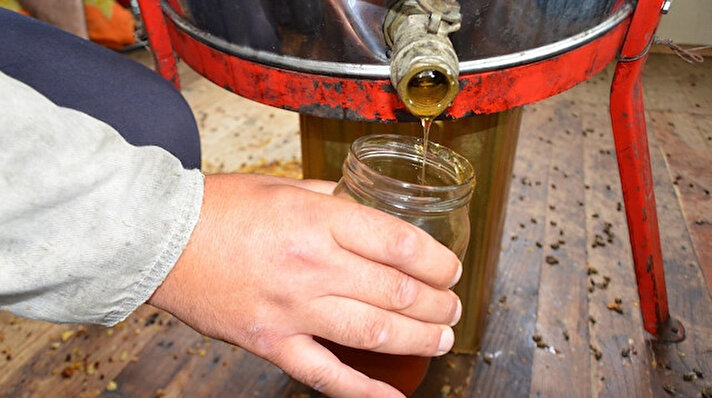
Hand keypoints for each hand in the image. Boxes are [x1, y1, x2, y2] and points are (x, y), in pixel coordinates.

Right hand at [148, 173, 461, 396]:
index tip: (450, 269)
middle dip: (438, 303)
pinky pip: (326, 375)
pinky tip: (394, 397)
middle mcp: (312, 267)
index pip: (400, 245)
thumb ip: (331, 197)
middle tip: (453, 307)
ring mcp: (293, 310)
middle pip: (397, 291)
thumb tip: (362, 206)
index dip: (438, 261)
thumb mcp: (284, 187)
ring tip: (441, 339)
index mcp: (319, 222)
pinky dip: (364, 392)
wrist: (160, 239)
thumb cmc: (220, 209)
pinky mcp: (271, 343)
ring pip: (373, 333)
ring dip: (418, 339)